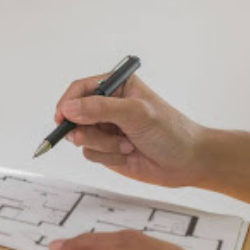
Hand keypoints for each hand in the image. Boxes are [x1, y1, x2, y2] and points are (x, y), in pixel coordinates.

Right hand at [55, 74, 203, 187]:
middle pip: (75, 115)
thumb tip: (69, 108)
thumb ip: (101, 108)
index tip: (61, 118)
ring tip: (127, 145)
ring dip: (102, 145)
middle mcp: (109, 106)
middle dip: (86, 129)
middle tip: (92, 136)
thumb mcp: (136, 114)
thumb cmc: (171, 131)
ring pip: (81, 138)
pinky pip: (90, 154)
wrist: (188, 162)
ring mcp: (107, 129)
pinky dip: (107, 157)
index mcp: (117, 87)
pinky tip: (128, 155)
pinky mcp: (107, 150)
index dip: (67, 103)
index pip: (81, 89)